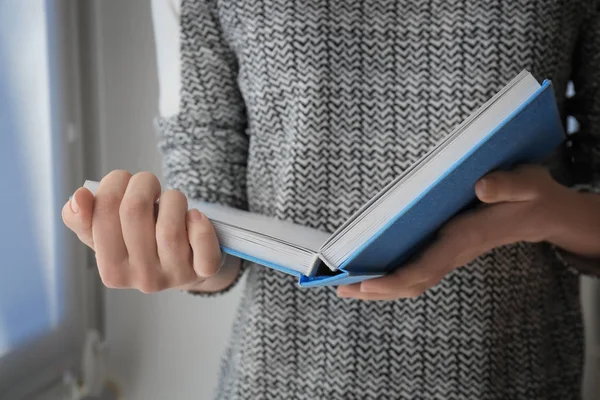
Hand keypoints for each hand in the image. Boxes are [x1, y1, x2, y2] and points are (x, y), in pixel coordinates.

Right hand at [62, 170, 234, 292]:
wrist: (188, 264)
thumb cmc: (145, 242)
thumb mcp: (109, 234)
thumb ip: (85, 218)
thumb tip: (78, 197)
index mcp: (111, 271)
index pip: (103, 212)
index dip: (114, 183)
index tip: (123, 180)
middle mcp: (142, 279)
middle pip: (134, 212)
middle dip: (143, 183)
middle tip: (149, 183)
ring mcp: (175, 276)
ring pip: (169, 227)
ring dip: (172, 199)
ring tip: (172, 199)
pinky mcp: (204, 271)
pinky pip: (204, 246)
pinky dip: (200, 224)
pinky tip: (194, 216)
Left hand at [337, 165, 582, 300]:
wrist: (540, 212)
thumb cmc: (529, 197)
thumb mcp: (525, 183)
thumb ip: (507, 185)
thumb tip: (482, 187)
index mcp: (463, 239)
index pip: (424, 268)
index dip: (394, 280)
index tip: (365, 283)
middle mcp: (452, 252)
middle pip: (411, 282)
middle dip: (376, 290)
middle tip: (340, 289)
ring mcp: (449, 254)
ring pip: (411, 280)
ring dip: (380, 287)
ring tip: (347, 286)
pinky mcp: (446, 249)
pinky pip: (415, 270)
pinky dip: (392, 276)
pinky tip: (373, 273)